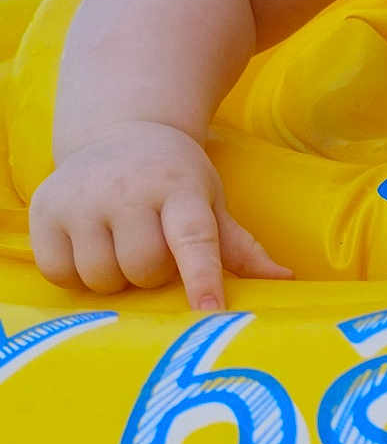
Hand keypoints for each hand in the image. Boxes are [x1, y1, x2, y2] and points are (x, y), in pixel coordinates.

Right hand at [28, 121, 290, 309]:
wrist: (122, 131)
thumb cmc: (176, 179)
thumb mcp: (211, 201)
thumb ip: (241, 246)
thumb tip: (284, 281)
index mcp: (180, 189)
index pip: (194, 240)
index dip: (202, 279)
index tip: (210, 312)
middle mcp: (128, 190)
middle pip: (144, 268)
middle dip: (154, 273)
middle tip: (155, 249)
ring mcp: (81, 198)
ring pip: (101, 277)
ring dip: (116, 277)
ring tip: (123, 245)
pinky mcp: (44, 209)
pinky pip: (60, 273)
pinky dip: (77, 274)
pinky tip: (90, 246)